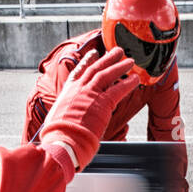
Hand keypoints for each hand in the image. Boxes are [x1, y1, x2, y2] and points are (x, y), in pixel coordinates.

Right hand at [39, 47, 138, 170]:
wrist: (62, 140)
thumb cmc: (58, 136)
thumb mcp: (56, 120)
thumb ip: (65, 116)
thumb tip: (65, 124)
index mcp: (67, 92)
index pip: (79, 72)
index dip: (87, 61)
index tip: (94, 54)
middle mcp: (79, 89)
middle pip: (96, 69)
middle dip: (107, 59)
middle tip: (117, 51)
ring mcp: (91, 94)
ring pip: (107, 75)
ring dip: (120, 66)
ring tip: (129, 60)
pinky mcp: (103, 103)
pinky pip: (118, 90)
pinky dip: (128, 83)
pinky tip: (135, 79)